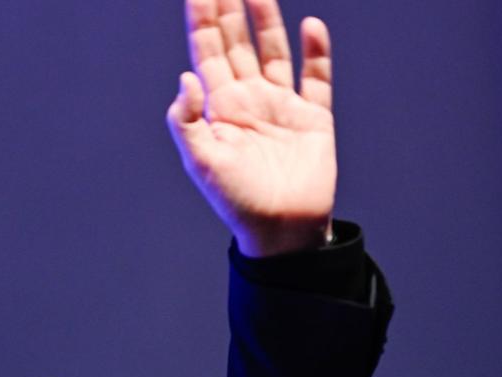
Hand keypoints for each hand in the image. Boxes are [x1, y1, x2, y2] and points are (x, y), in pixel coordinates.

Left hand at [167, 0, 335, 256]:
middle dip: (230, 10)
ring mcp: (281, 106)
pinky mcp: (313, 118)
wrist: (282, 229)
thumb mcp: (202, 162)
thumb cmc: (236, 201)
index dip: (202, 21)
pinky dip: (315, 52)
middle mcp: (248, 100)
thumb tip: (185, 77)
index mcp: (219, 108)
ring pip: (273, 51)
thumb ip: (187, 120)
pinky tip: (311, 26)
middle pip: (236, 43)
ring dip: (267, 21)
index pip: (206, 54)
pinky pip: (316, 78)